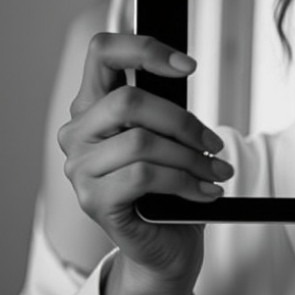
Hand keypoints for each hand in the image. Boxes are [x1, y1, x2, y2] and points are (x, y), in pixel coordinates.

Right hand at [57, 33, 233, 286]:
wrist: (166, 245)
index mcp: (94, 106)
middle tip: (213, 143)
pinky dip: (184, 182)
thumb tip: (184, 70)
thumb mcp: (169, 137)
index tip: (188, 66)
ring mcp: (80, 168)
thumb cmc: (168, 188)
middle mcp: (78, 133)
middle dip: (182, 122)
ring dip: (190, 158)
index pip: (103, 53)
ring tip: (216, 172)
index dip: (145, 49)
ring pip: (141, 142)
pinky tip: (204, 191)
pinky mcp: (93, 200)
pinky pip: (144, 176)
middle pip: (128, 101)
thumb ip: (165, 107)